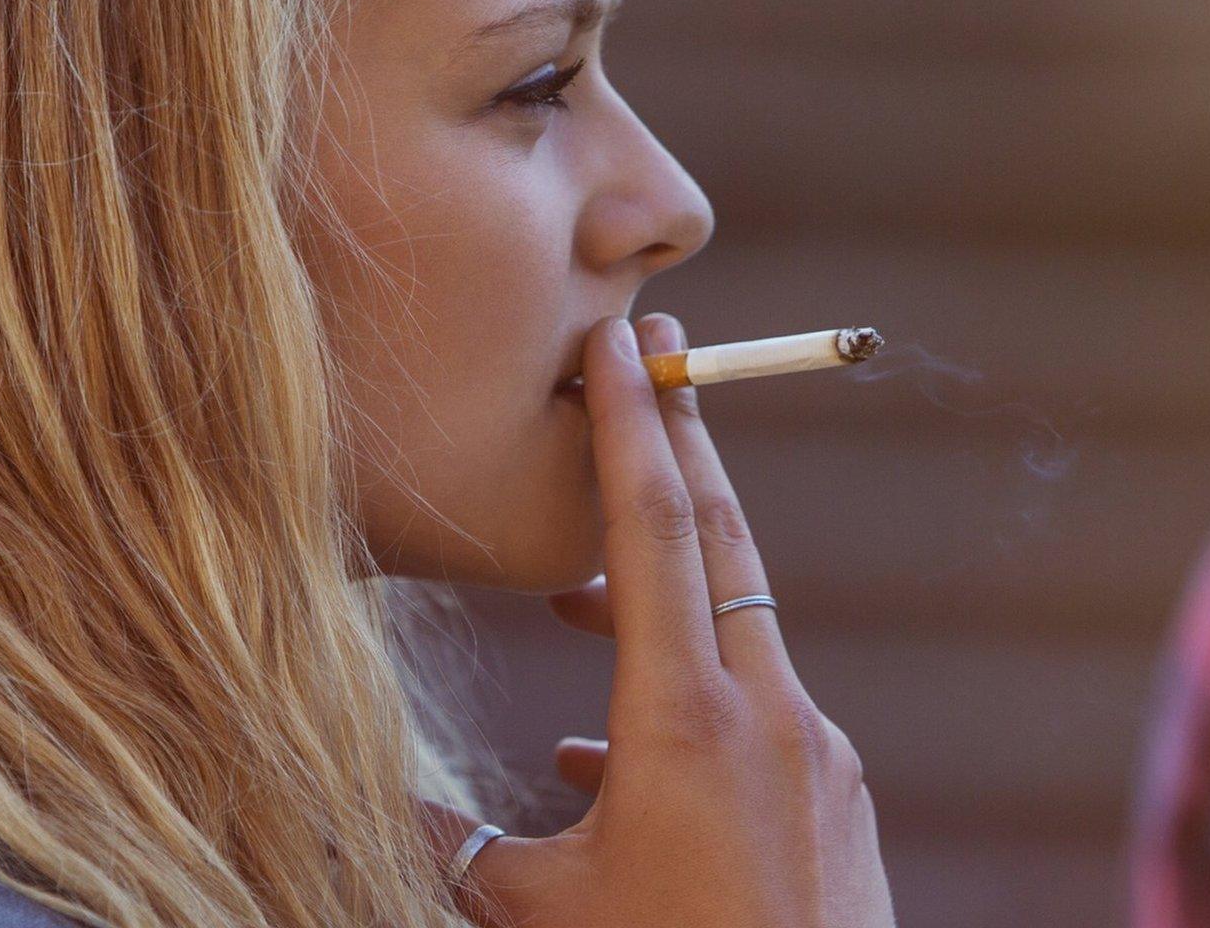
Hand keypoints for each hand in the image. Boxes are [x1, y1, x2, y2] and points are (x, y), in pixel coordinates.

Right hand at [419, 312, 894, 927]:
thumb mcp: (543, 913)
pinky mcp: (834, 801)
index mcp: (688, 723)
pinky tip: (607, 751)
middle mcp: (769, 717)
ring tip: (572, 592)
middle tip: (653, 351)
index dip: (633, 425)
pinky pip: (756, 706)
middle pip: (722, 536)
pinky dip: (688, 687)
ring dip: (664, 578)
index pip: (654, 531)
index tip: (624, 339)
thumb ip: (458, 845)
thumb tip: (375, 803)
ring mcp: (817, 757)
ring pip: (738, 622)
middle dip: (680, 436)